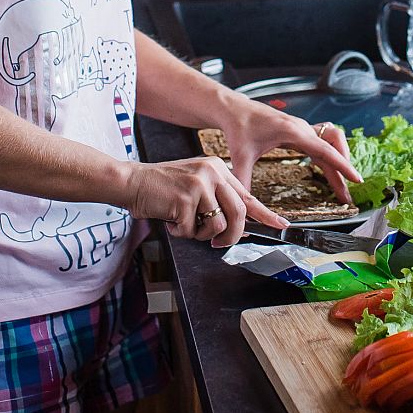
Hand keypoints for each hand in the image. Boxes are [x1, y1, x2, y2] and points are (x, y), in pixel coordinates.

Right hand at [124, 155, 286, 247]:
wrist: (131, 181)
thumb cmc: (161, 188)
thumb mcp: (195, 186)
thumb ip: (217, 201)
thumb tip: (239, 227)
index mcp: (218, 168)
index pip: (247, 196)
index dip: (265, 214)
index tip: (281, 225)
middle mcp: (212, 173)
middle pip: (238, 214)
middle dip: (232, 237)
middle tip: (218, 244)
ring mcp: (200, 184)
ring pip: (218, 225)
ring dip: (201, 235)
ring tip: (184, 224)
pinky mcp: (185, 199)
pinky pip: (192, 231)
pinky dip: (180, 232)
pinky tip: (169, 220)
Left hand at [217, 98, 361, 204]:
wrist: (235, 109)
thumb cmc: (238, 128)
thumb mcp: (240, 158)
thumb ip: (244, 183)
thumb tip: (246, 206)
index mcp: (292, 132)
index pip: (325, 150)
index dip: (343, 165)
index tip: (357, 179)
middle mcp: (302, 128)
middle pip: (333, 148)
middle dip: (343, 170)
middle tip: (346, 195)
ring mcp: (303, 128)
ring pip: (332, 142)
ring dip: (340, 159)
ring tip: (341, 183)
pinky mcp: (300, 130)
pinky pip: (323, 141)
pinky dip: (331, 154)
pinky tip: (329, 168)